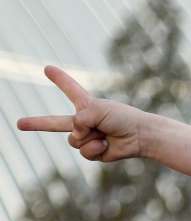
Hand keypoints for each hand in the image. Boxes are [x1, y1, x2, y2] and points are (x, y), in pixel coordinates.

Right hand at [16, 66, 149, 161]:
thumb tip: (75, 136)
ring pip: (73, 140)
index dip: (59, 79)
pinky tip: (106, 144)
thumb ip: (79, 120)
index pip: (69, 89)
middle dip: (37, 123)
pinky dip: (95, 148)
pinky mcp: (94, 152)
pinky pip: (84, 152)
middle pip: (55, 122)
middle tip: (19, 123)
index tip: (48, 68)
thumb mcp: (97, 110)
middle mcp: (85, 121)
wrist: (140, 136)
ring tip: (103, 133)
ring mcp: (88, 137)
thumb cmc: (122, 118)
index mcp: (86, 105)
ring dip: (88, 137)